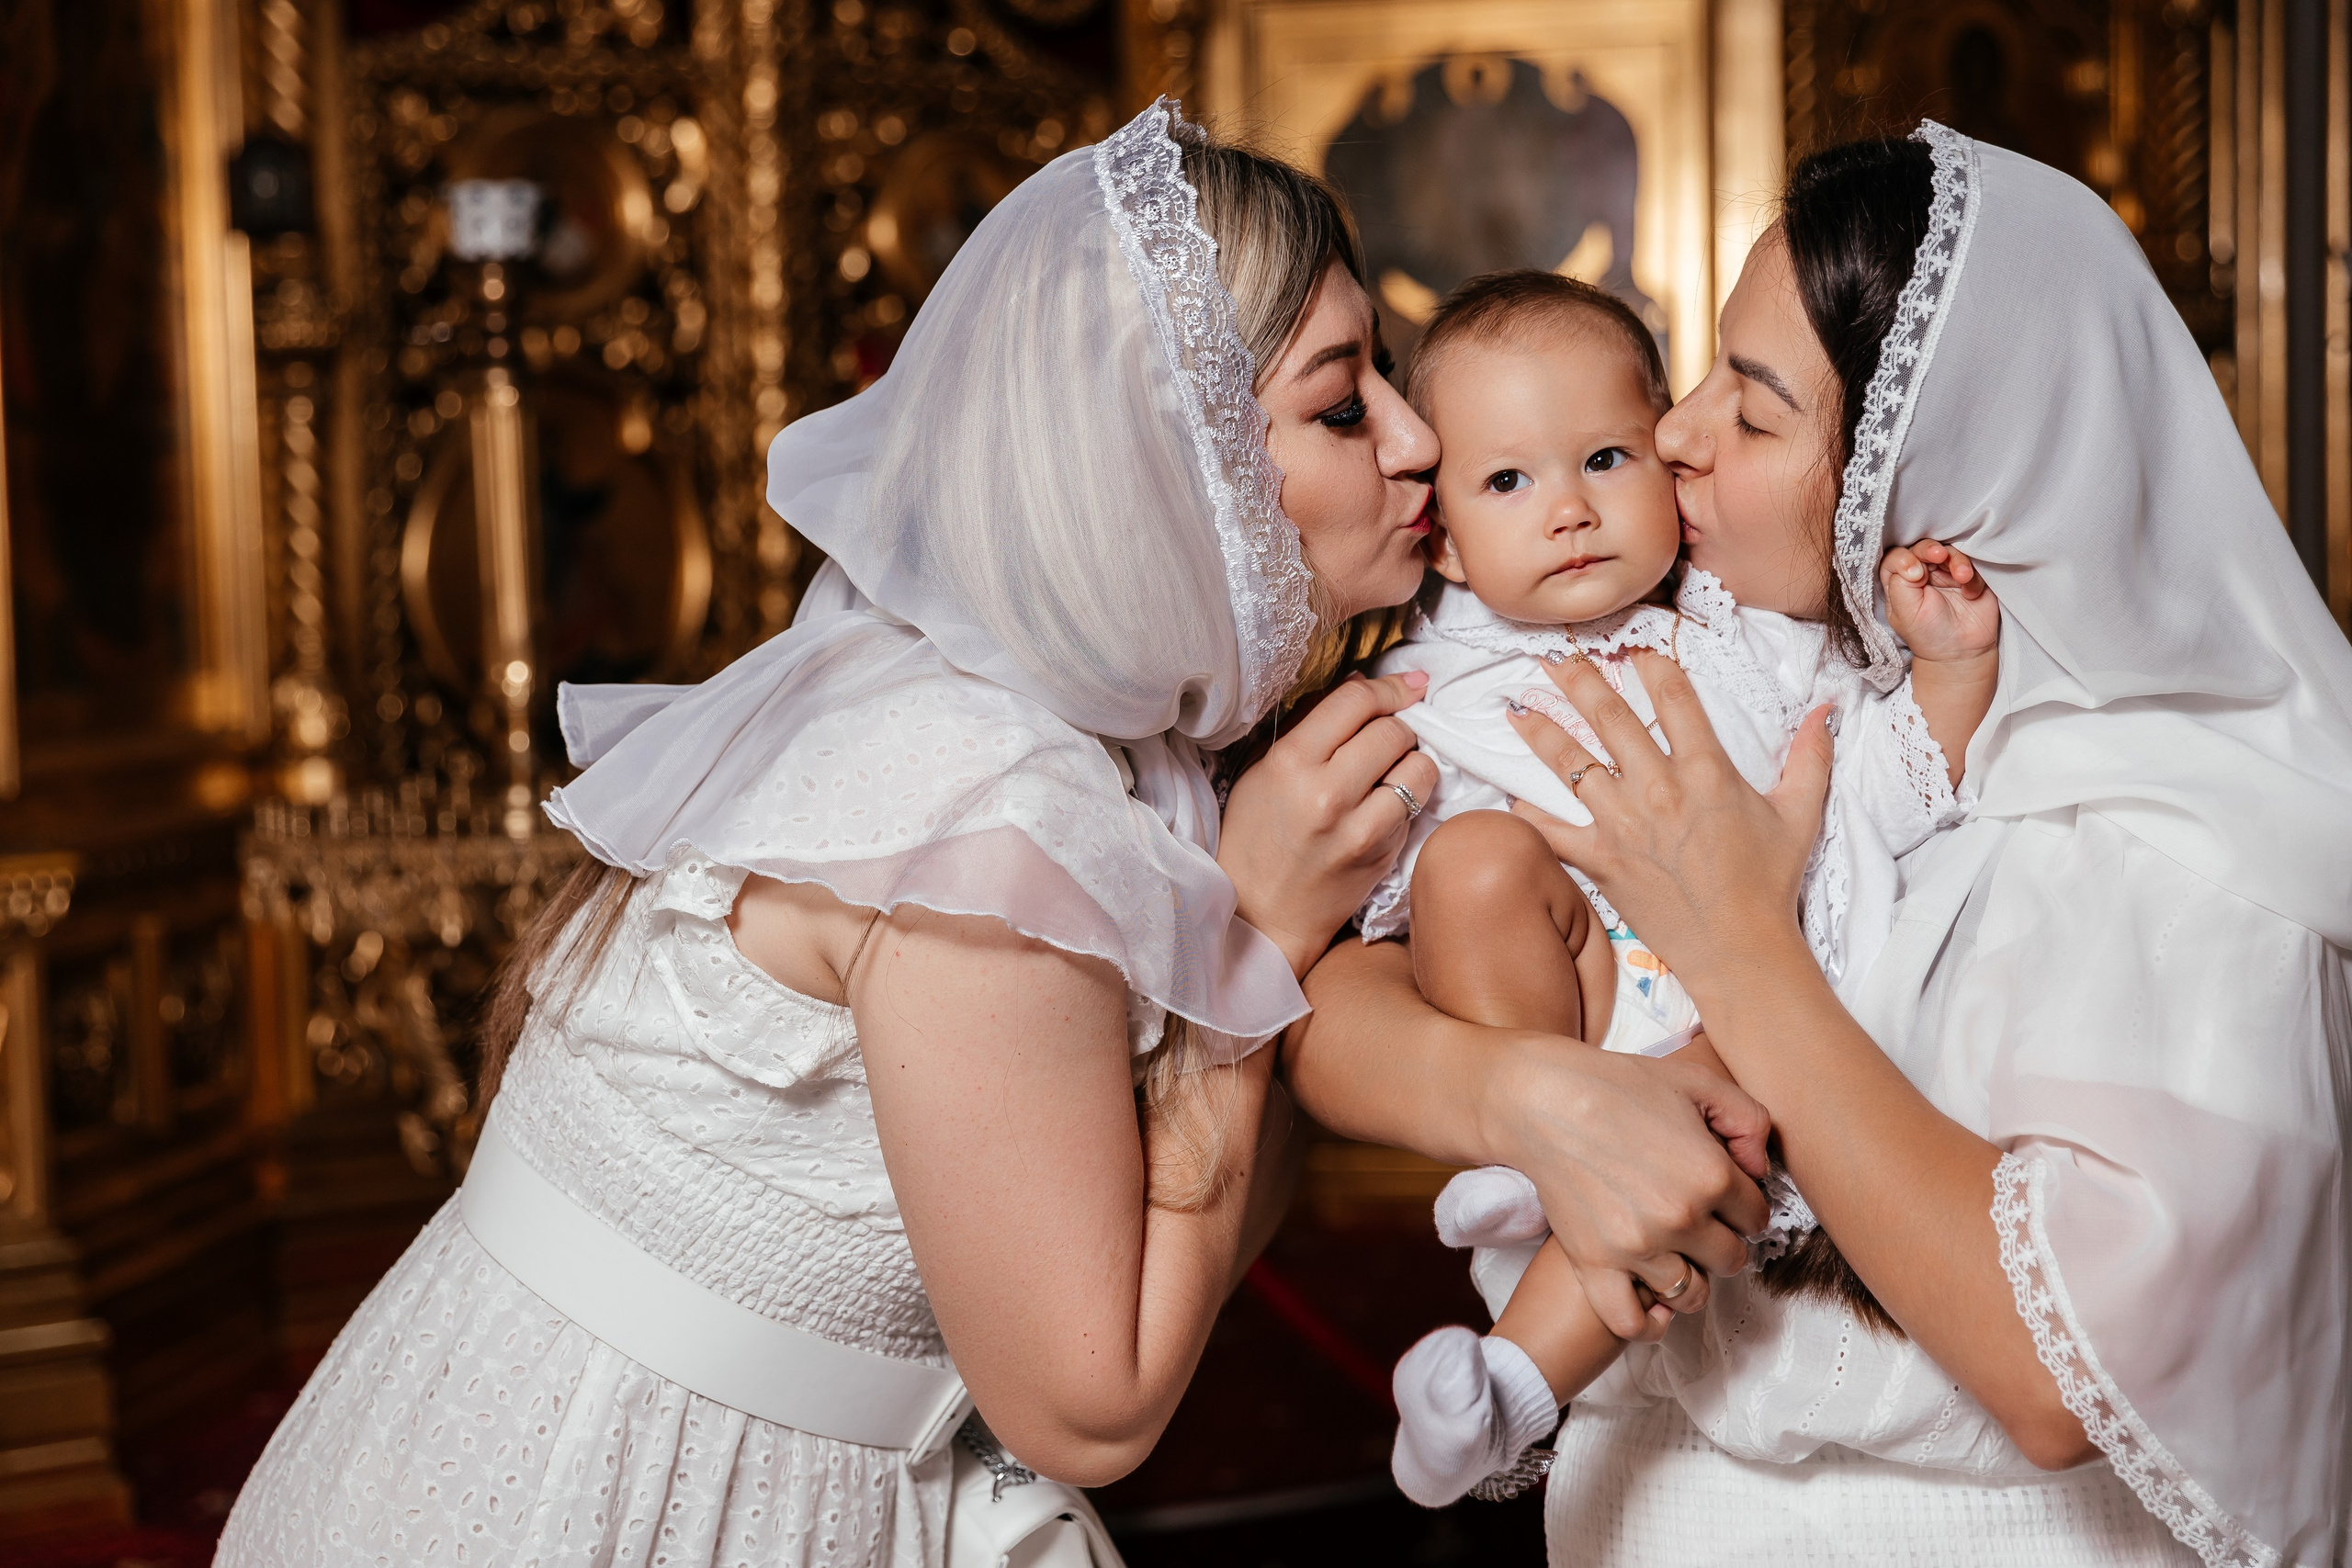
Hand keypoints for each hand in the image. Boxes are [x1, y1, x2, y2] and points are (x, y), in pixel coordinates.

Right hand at [1219, 672, 1438, 976]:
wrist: (1261, 913)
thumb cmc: (1256, 835)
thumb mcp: (1262, 769)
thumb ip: (1308, 722)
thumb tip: (1360, 683)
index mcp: (1289, 762)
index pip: (1355, 702)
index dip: (1388, 687)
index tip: (1407, 686)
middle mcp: (1325, 793)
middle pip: (1392, 730)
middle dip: (1398, 725)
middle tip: (1388, 734)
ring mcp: (1357, 828)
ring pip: (1417, 767)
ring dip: (1412, 760)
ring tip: (1391, 769)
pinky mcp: (1380, 854)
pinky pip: (1414, 806)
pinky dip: (1409, 797)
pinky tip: (1384, 803)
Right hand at [1488, 1036, 1773, 1338]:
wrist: (1541, 1100)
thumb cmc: (1616, 1085)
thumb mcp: (1696, 1082)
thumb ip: (1749, 1120)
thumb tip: (1759, 1170)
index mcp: (1711, 1174)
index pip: (1756, 1216)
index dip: (1742, 1203)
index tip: (1720, 1194)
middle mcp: (1680, 1218)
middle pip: (1731, 1259)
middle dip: (1720, 1239)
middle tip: (1695, 1219)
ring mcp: (1637, 1247)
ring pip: (1693, 1295)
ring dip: (1689, 1276)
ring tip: (1672, 1252)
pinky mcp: (1595, 1265)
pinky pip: (1634, 1322)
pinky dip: (1648, 1320)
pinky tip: (1649, 1296)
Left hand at [1505, 651, 1832, 1015]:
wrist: (1739, 949)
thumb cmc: (1769, 884)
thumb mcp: (1800, 813)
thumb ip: (1810, 756)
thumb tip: (1826, 708)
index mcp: (1707, 771)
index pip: (1673, 699)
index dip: (1650, 665)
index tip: (1631, 648)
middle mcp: (1660, 789)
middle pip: (1610, 718)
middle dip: (1579, 681)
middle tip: (1553, 656)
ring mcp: (1625, 824)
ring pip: (1572, 765)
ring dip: (1542, 732)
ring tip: (1516, 708)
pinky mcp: (1601, 861)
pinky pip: (1552, 830)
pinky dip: (1526, 813)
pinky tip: (1506, 794)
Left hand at [1881, 539, 1998, 664]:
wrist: (1961, 652)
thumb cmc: (1927, 634)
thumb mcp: (1904, 613)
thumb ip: (1900, 585)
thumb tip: (1913, 564)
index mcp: (1901, 582)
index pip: (1896, 558)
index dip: (1903, 559)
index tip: (1914, 573)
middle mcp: (1923, 573)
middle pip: (1922, 548)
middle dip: (1930, 549)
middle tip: (1939, 556)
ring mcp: (1947, 573)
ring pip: (1950, 551)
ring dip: (1957, 560)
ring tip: (1962, 577)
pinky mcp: (1971, 577)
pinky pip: (1974, 564)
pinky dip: (1973, 576)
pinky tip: (1971, 594)